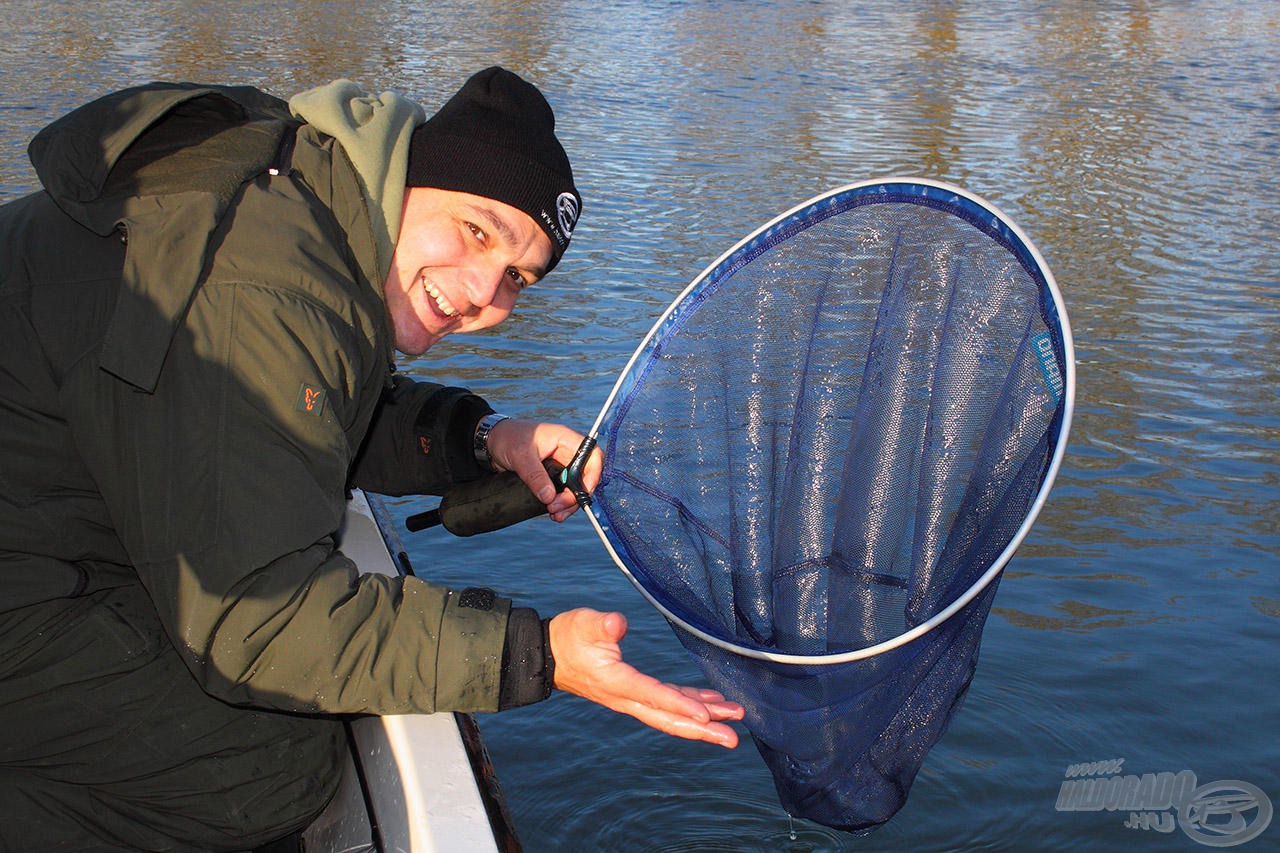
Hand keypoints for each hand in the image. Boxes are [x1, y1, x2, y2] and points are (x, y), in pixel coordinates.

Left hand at [485, 418, 602, 521]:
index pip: (592, 455)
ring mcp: (559, 466)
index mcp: (565, 439)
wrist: (491, 442)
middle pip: (585, 477)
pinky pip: (561, 492)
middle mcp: (566, 453)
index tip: (583, 492)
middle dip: (575, 495)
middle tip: (558, 507)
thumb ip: (535, 476)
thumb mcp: (521, 456)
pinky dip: (559, 504)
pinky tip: (551, 512)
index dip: (594, 474)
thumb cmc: (507, 437)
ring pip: (574, 488)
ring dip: (568, 503)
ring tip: (554, 514)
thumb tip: (549, 497)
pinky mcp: (550, 477)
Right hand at [548, 608, 743, 747]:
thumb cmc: (568, 636)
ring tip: (735, 717)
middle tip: (733, 738)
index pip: (654, 697)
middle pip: (669, 719)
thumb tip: (617, 623)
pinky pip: (667, 703)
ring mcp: (632, 697)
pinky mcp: (635, 691)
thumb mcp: (583, 625)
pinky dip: (691, 704)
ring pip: (671, 714)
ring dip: (703, 719)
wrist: (548, 654)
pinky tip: (712, 703)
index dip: (681, 706)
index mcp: (616, 682)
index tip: (707, 716)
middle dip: (702, 730)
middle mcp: (627, 697)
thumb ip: (602, 625)